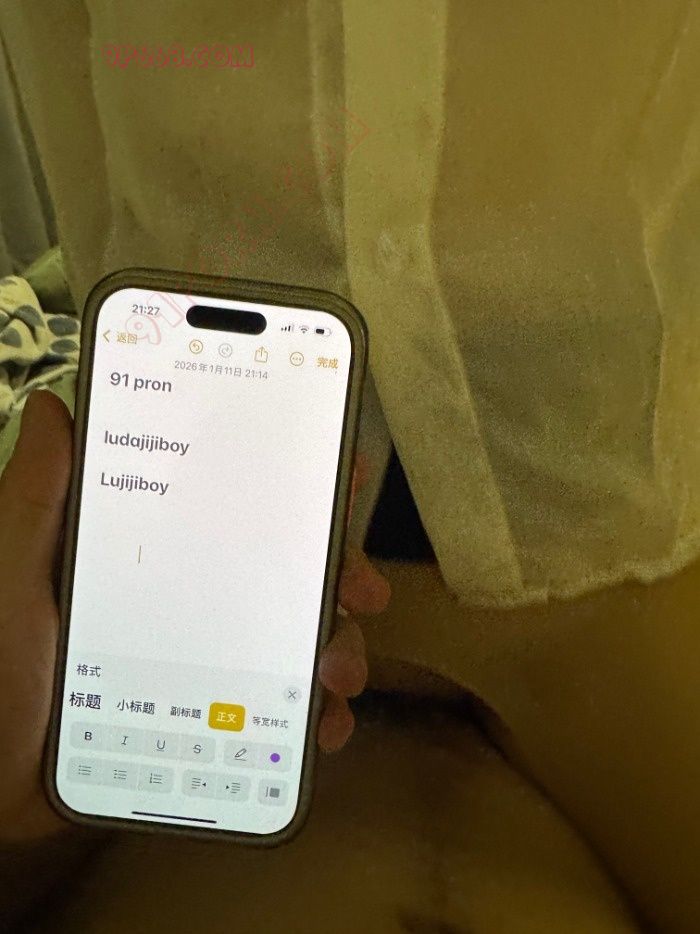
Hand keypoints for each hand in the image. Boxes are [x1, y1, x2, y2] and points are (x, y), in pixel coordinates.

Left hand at [0, 391, 389, 841]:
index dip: (292, 484)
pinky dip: (314, 720)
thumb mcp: (16, 572)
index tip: (341, 473)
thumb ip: (36, 496)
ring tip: (338, 672)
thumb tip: (56, 406)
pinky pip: (281, 717)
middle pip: (286, 572)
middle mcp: (192, 600)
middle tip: (364, 588)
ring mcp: (207, 663)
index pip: (235, 506)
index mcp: (156, 555)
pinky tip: (325, 728)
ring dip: (338, 650)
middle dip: (339, 573)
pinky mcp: (212, 724)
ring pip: (296, 642)